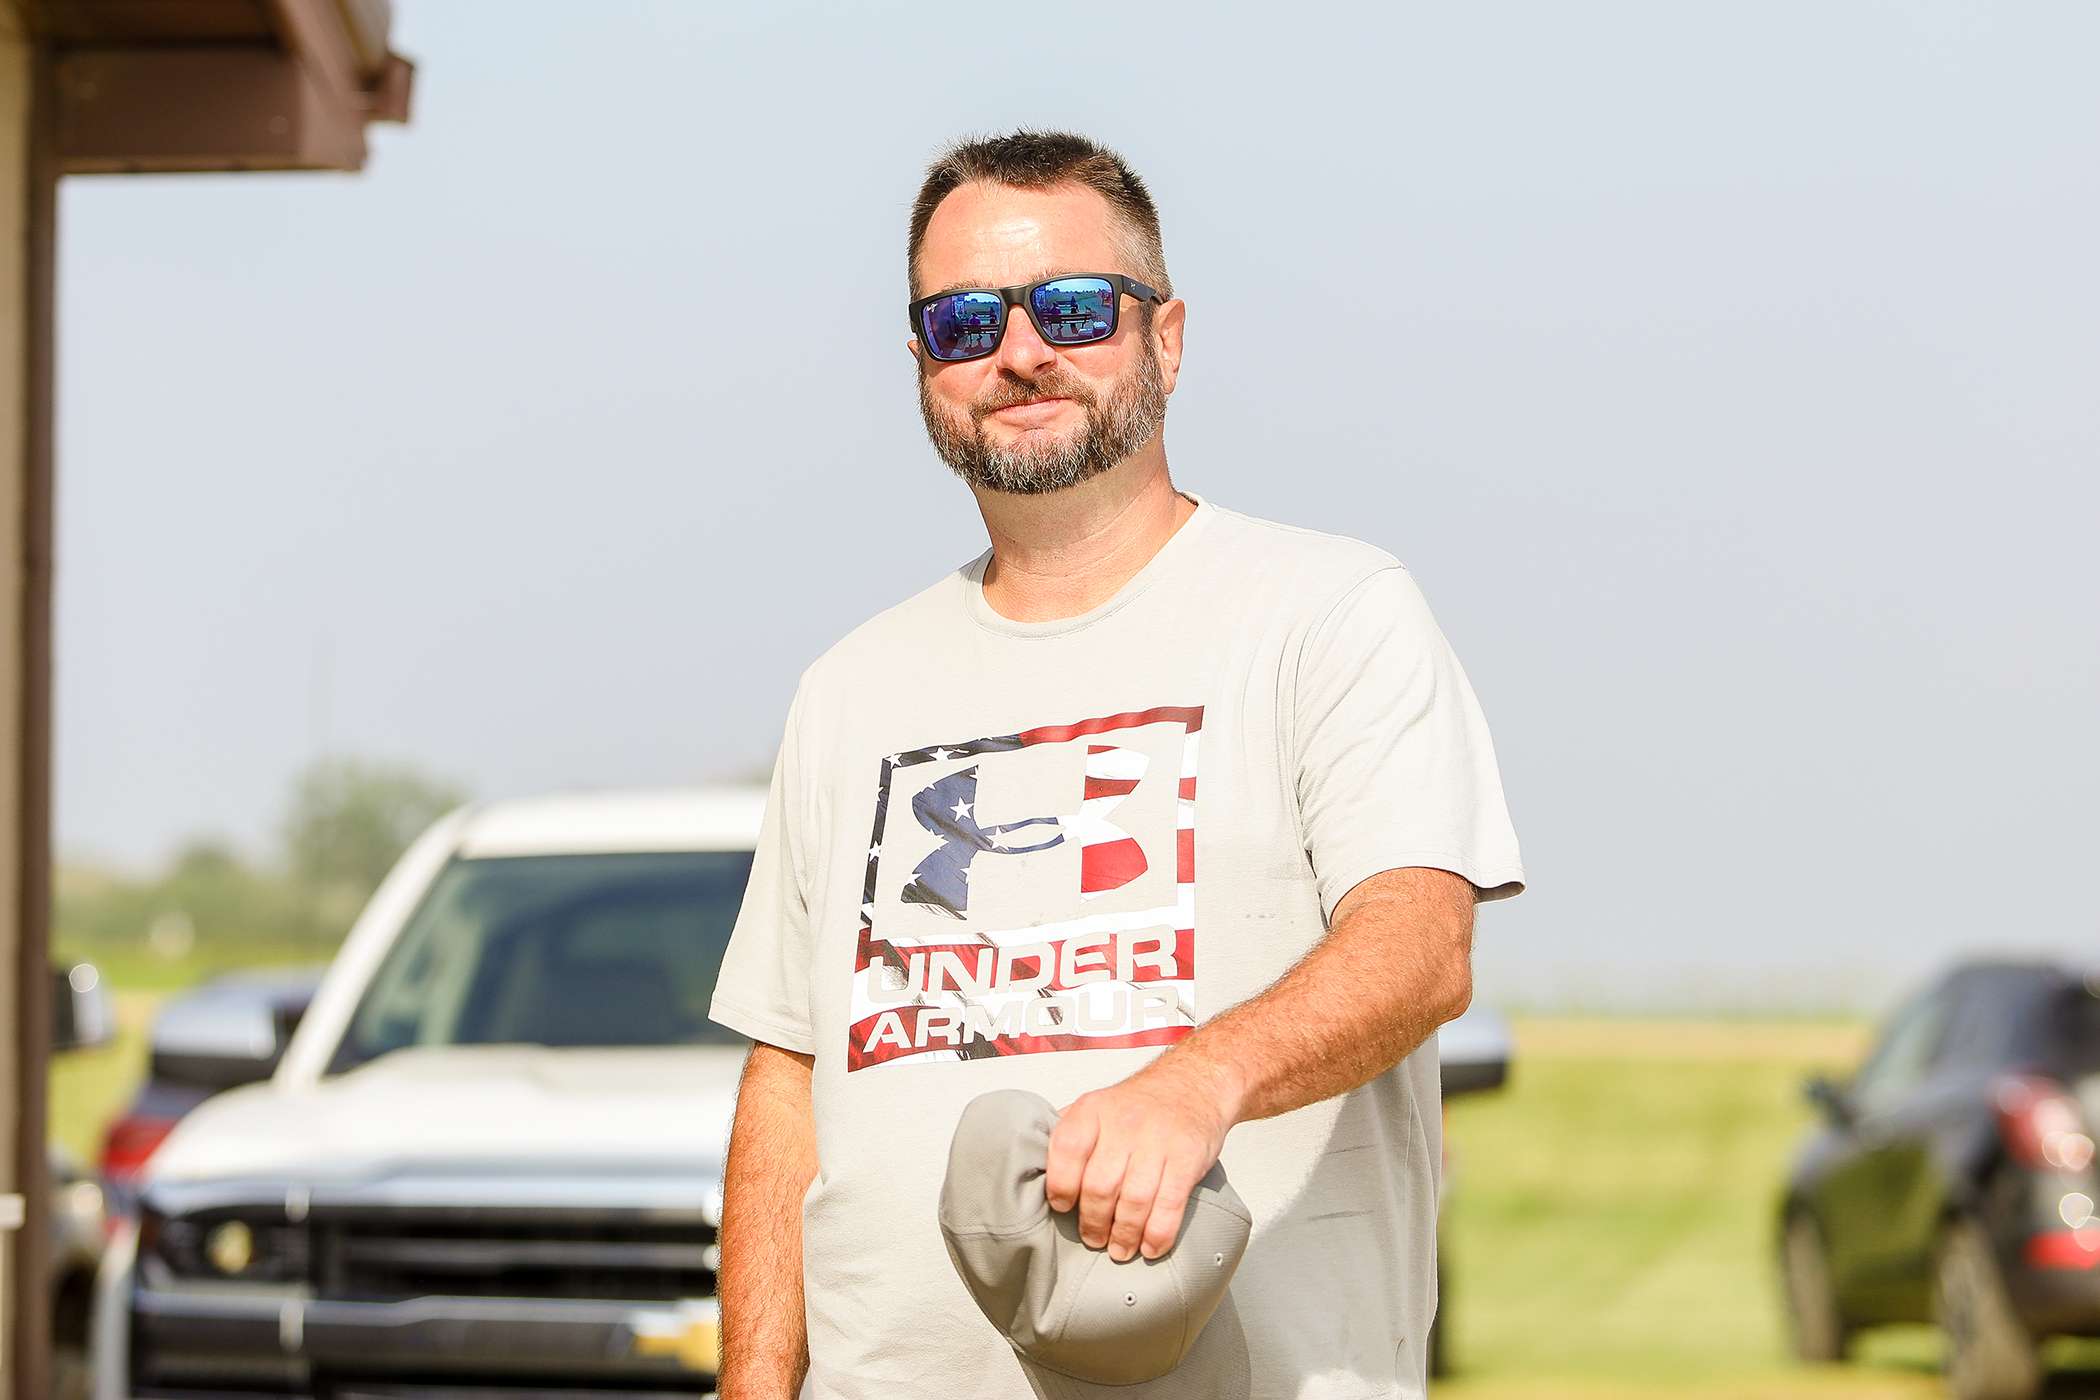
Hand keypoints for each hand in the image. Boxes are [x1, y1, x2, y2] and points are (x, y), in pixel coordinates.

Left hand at [1044, 1062, 1235, 1261]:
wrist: (1193, 1083)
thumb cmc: (1141, 1103)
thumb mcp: (1097, 1104)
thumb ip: (1069, 1132)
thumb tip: (1036, 1167)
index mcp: (1094, 1109)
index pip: (1067, 1149)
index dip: (1060, 1185)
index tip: (1061, 1207)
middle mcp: (1125, 1123)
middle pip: (1099, 1185)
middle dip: (1093, 1222)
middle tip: (1093, 1238)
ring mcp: (1158, 1140)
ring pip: (1134, 1201)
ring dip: (1124, 1234)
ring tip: (1119, 1249)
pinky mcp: (1188, 1157)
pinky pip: (1169, 1205)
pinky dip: (1157, 1234)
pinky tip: (1149, 1247)